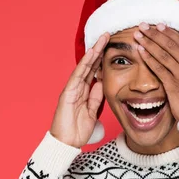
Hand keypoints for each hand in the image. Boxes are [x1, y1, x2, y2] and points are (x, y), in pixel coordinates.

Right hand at [50, 31, 109, 147]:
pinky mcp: (67, 93)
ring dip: (93, 52)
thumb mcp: (93, 112)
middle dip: (99, 50)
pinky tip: (91, 54)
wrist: (66, 143)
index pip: (94, 71)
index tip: (112, 47)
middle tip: (108, 35)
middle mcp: (77, 88)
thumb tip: (102, 82)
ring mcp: (71, 89)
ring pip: (84, 67)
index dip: (102, 59)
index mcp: (83, 92)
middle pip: (89, 65)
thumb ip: (96, 97)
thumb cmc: (77, 130)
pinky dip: (84, 64)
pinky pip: (77, 76)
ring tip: (102, 39)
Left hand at [133, 22, 178, 119]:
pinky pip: (159, 68)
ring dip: (149, 42)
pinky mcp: (173, 84)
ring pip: (163, 54)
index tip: (157, 25)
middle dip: (155, 34)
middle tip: (143, 25)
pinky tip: (140, 51)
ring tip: (138, 35)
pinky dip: (149, 58)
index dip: (168, 33)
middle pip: (170, 45)